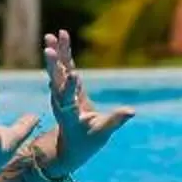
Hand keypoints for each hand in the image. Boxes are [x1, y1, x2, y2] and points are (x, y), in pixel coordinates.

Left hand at [43, 29, 133, 176]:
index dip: (70, 86)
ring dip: (56, 53)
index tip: (72, 73)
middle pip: (56, 81)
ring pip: (58, 71)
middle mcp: (60, 102)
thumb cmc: (88, 142)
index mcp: (69, 115)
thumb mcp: (103, 133)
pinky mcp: (65, 87)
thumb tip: (132, 111)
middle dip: (53, 64)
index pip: (68, 99)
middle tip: (49, 47)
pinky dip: (63, 54)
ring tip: (51, 35)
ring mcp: (61, 94)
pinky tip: (60, 39)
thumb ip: (115, 121)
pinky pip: (64, 68)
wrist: (72, 146)